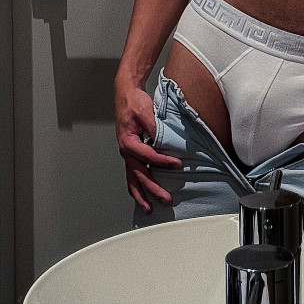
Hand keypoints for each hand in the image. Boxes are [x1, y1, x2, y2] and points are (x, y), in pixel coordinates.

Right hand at [114, 79, 182, 212]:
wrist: (126, 94)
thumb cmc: (134, 102)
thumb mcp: (146, 112)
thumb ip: (155, 128)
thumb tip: (163, 142)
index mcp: (128, 142)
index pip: (148, 156)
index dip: (163, 161)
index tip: (177, 164)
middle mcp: (126, 151)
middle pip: (139, 175)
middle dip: (152, 189)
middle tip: (166, 199)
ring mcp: (127, 154)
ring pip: (132, 179)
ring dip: (141, 194)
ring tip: (149, 209)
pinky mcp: (131, 153)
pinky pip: (133, 173)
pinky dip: (137, 185)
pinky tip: (143, 195)